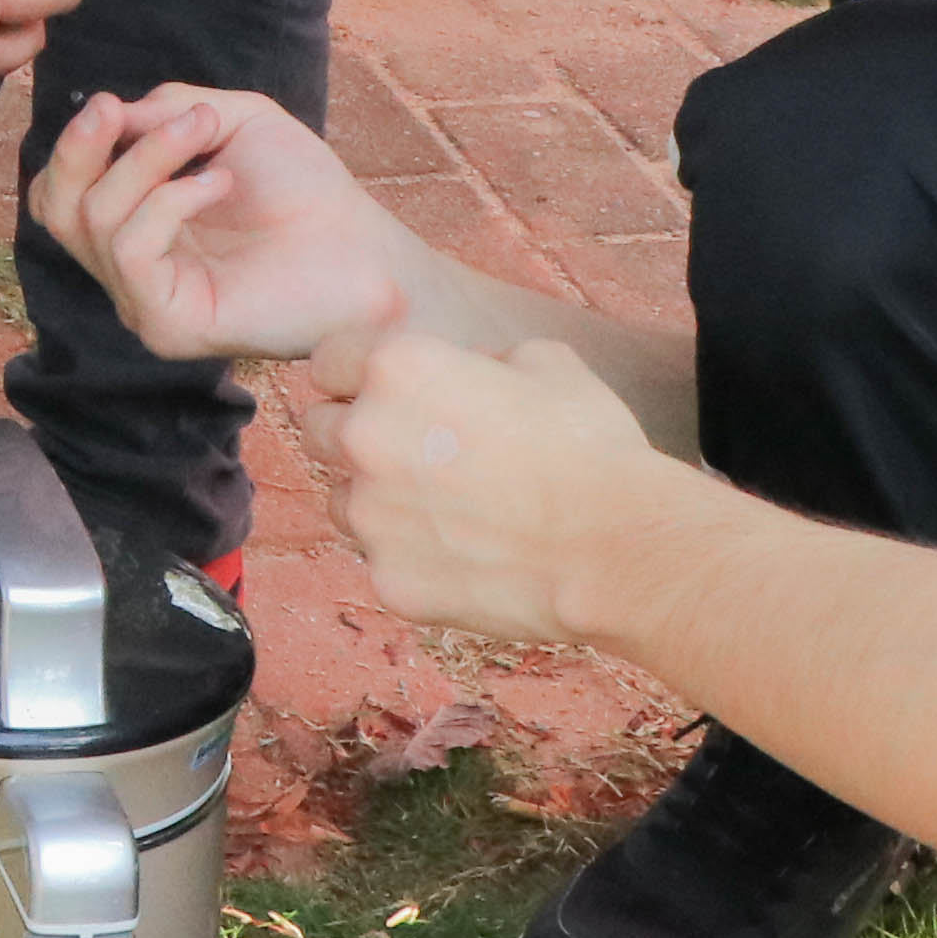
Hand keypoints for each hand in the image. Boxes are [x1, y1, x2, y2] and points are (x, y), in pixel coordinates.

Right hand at [29, 86, 406, 364]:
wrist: (366, 248)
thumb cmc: (306, 188)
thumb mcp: (231, 119)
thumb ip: (166, 109)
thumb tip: (110, 115)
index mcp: (139, 223)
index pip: (65, 191)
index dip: (75, 145)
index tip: (113, 104)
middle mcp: (132, 266)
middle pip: (57, 209)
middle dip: (79, 150)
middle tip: (114, 110)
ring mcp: (145, 300)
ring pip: (95, 222)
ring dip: (144, 162)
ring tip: (205, 138)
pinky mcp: (169, 325)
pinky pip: (131, 254)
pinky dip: (167, 203)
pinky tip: (218, 184)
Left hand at [291, 329, 667, 649]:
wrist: (619, 549)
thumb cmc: (591, 446)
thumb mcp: (547, 362)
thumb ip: (483, 357)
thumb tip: (469, 369)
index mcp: (397, 371)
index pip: (328, 362)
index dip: (357, 374)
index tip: (385, 391)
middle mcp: (365, 439)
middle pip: (317, 430)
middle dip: (355, 434)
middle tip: (415, 451)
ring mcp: (371, 517)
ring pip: (343, 501)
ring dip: (377, 499)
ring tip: (448, 509)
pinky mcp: (389, 581)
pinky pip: (382, 560)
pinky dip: (413, 556)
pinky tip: (469, 555)